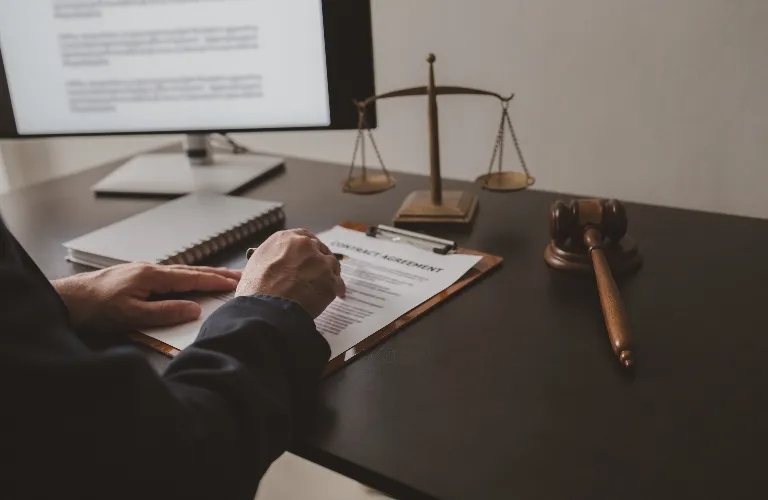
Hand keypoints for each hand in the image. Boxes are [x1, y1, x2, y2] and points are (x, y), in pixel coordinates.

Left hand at [52, 263, 241, 332]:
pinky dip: (186, 277)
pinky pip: (168, 276)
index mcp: (152, 276)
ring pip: (180, 272)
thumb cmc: (95, 308)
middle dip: (216, 273)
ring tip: (220, 278)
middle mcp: (149, 269)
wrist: (66, 300)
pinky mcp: (134, 277)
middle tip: (238, 276)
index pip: (192, 278)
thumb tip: (194, 310)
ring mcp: (141, 271)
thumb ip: (166, 313)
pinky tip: (188, 282)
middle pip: (190, 271)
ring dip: (202, 275)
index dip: (215, 281)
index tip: (236, 283)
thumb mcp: (133, 315)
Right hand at [236, 229, 345, 317]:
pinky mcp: (330, 281)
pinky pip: (338, 283)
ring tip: (325, 284)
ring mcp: (320, 263)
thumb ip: (272, 256)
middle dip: (320, 260)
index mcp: (286, 238)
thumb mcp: (256, 262)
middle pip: (320, 249)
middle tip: (317, 271)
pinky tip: (335, 295)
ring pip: (332, 264)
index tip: (309, 255)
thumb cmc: (255, 289)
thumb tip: (275, 262)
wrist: (266, 309)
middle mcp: (306, 245)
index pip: (303, 236)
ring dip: (329, 273)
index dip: (308, 247)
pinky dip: (337, 290)